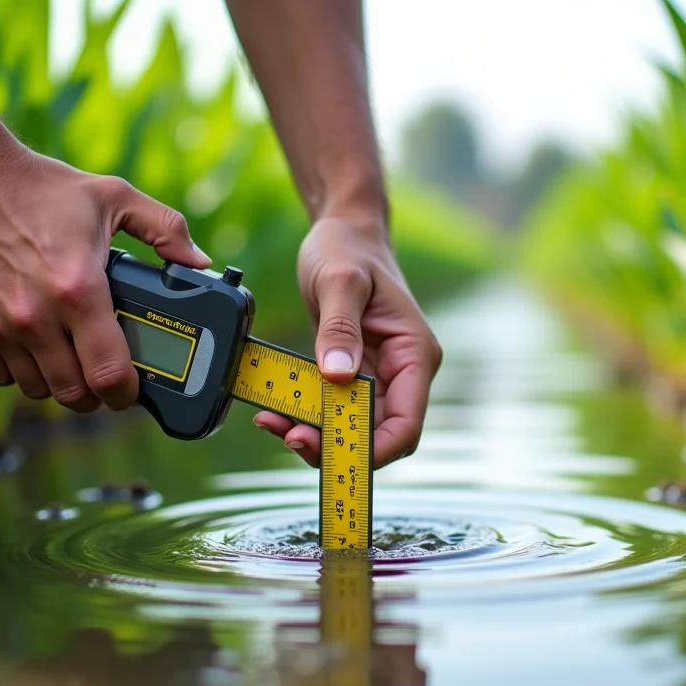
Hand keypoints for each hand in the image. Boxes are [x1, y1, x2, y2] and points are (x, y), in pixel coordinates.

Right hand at [0, 139, 209, 412]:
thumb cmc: (42, 188)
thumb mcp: (114, 196)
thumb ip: (165, 228)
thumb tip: (198, 261)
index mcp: (80, 290)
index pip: (108, 374)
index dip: (127, 392)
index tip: (132, 387)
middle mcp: (38, 316)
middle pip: (74, 394)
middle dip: (96, 394)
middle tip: (104, 375)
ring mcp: (0, 326)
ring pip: (37, 390)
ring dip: (59, 384)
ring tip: (71, 361)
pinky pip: (0, 377)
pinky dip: (20, 373)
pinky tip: (35, 351)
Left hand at [253, 218, 441, 467]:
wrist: (342, 231)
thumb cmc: (348, 248)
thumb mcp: (340, 281)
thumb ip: (340, 327)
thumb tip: (338, 375)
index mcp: (413, 354)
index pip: (407, 423)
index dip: (377, 450)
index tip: (335, 453)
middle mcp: (400, 372)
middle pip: (377, 434)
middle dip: (336, 445)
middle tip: (289, 436)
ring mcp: (375, 375)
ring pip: (350, 428)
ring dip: (314, 434)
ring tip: (272, 423)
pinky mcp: (350, 374)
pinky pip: (329, 409)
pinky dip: (303, 416)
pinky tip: (272, 411)